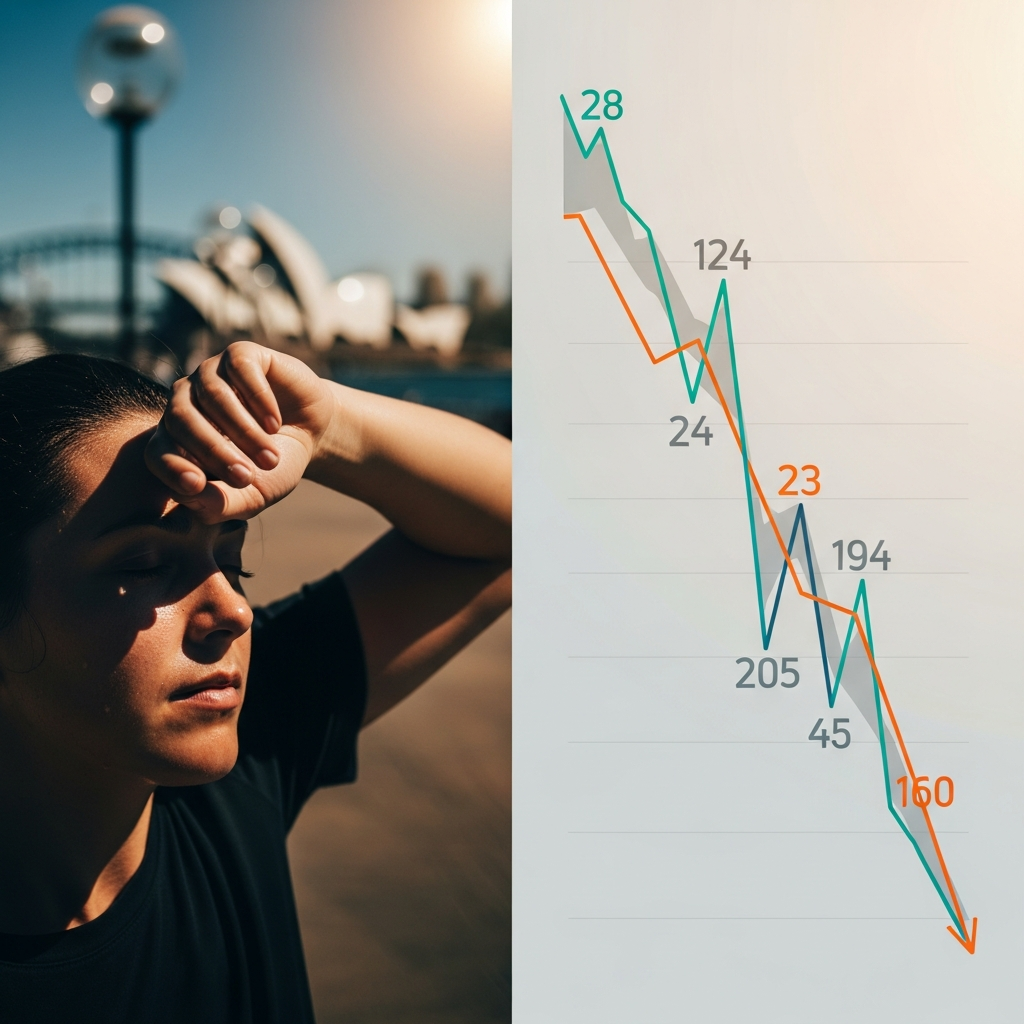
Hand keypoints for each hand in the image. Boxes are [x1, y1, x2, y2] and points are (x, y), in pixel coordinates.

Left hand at [145, 341, 335, 521]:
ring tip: (270, 458)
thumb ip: (221, 504)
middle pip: (180, 419)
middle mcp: (186, 400)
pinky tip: (275, 423)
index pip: (157, 450)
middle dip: (213, 452)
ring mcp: (211, 373)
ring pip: (213, 395)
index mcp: (177, 438)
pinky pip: (240, 370)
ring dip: (244, 432)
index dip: (171, 467)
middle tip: (247, 477)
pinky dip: (258, 400)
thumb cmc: (275, 465)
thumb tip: (189, 498)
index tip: (196, 486)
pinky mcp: (241, 355)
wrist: (313, 433)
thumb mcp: (252, 494)